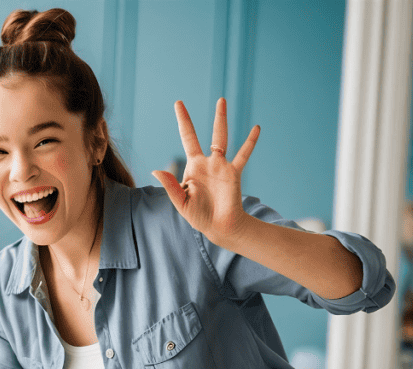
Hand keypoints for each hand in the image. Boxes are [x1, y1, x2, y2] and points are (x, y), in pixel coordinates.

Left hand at [151, 98, 260, 245]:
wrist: (219, 226)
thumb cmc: (199, 216)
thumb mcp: (181, 201)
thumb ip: (170, 185)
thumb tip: (156, 170)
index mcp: (193, 167)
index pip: (187, 138)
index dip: (184, 121)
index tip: (179, 104)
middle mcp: (207, 162)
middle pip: (205, 134)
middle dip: (208, 117)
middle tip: (214, 98)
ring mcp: (221, 166)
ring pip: (222, 138)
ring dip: (221, 120)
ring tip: (222, 101)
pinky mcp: (234, 173)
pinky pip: (243, 155)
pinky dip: (249, 142)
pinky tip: (256, 128)